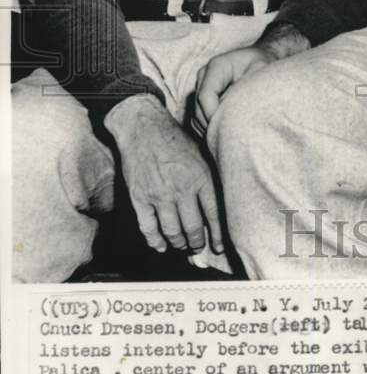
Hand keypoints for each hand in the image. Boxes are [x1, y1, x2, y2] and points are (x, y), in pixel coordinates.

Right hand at [104, 94, 223, 254]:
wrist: (143, 127)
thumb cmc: (174, 139)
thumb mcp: (201, 153)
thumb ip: (209, 177)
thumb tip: (220, 204)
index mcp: (200, 176)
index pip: (214, 214)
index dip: (217, 235)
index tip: (219, 246)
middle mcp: (181, 188)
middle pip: (193, 228)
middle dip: (197, 243)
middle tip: (198, 247)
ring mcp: (159, 195)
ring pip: (172, 231)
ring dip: (178, 243)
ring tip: (182, 245)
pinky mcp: (139, 198)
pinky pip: (148, 228)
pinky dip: (155, 241)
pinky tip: (160, 245)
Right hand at [194, 45, 274, 135]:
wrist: (260, 58)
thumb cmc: (263, 64)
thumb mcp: (261, 70)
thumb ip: (246, 87)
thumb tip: (234, 109)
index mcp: (217, 66)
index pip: (205, 95)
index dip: (213, 115)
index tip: (229, 128)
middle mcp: (204, 75)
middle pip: (198, 108)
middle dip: (213, 126)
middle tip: (232, 139)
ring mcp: (200, 86)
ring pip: (196, 116)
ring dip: (210, 129)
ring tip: (230, 137)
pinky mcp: (201, 97)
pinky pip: (198, 119)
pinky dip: (208, 129)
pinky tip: (225, 133)